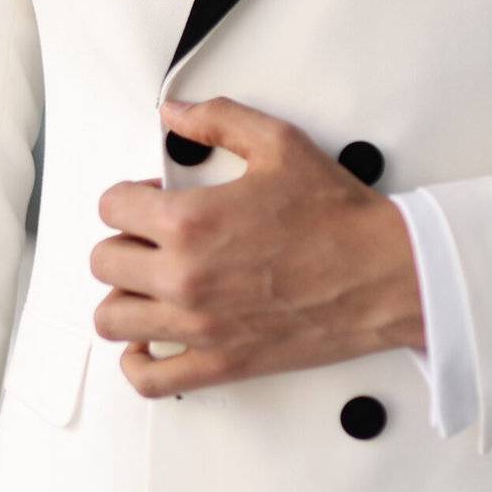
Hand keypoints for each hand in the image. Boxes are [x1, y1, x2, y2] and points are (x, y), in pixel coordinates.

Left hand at [92, 98, 424, 398]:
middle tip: (152, 240)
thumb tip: (176, 113)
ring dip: (122, 298)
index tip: (149, 201)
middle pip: (105, 262)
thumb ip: (219, 120)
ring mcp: (199, 326)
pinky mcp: (220, 362)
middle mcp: (185, 277)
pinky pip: (149, 378)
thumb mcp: (279, 145)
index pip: (111, 208)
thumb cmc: (340, 220)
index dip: (128, 197)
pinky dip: (137, 363)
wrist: (386, 274)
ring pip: (112, 318)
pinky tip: (148, 342)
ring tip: (147, 286)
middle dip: (123, 242)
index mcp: (190, 223)